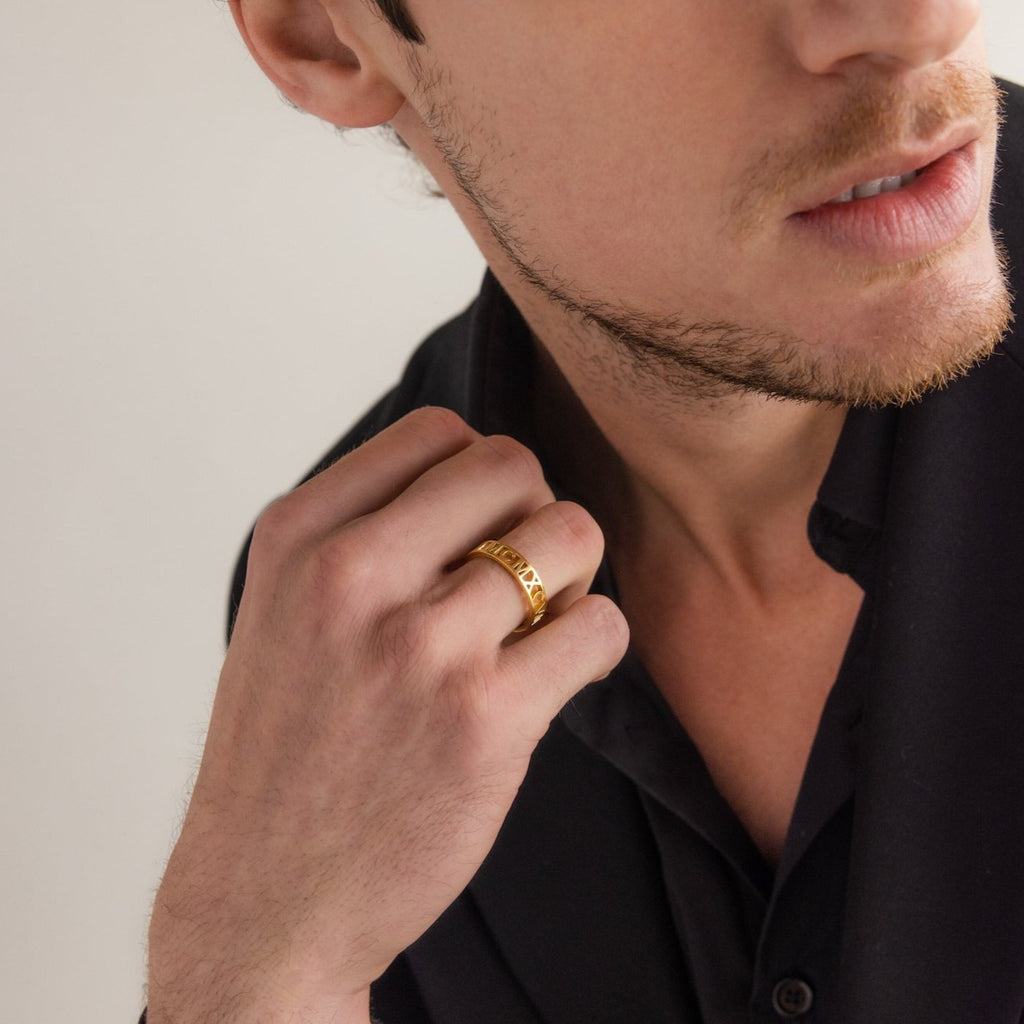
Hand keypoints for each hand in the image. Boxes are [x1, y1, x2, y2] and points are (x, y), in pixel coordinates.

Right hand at [146, 407, 628, 1022]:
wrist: (268, 897)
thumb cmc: (289, 750)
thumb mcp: (284, 612)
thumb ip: (364, 532)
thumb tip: (485, 471)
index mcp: (298, 538)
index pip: (436, 433)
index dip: (478, 474)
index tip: (478, 528)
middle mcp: (352, 575)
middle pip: (511, 466)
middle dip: (534, 512)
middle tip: (522, 575)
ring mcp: (421, 645)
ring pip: (570, 534)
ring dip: (576, 576)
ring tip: (542, 625)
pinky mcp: (485, 717)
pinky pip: (601, 627)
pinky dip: (597, 642)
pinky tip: (558, 674)